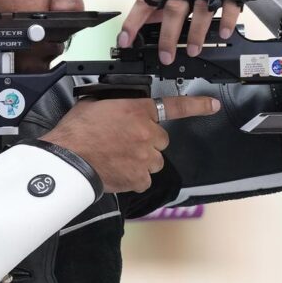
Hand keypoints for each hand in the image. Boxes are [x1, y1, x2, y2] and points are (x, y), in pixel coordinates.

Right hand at [39, 96, 219, 192]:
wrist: (68, 157)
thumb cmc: (77, 131)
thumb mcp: (96, 103)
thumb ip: (117, 103)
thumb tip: (121, 107)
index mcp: (138, 109)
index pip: (175, 105)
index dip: (197, 105)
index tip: (213, 105)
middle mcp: (147, 132)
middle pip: (160, 140)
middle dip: (146, 141)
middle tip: (124, 142)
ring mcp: (145, 157)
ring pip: (154, 160)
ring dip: (142, 160)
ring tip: (119, 158)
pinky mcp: (139, 178)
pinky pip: (144, 178)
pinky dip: (134, 177)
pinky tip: (118, 171)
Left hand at [118, 0, 281, 63]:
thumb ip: (158, 1)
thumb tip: (140, 24)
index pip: (146, 0)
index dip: (134, 21)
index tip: (125, 41)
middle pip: (174, 8)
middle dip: (168, 35)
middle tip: (165, 56)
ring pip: (201, 7)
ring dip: (196, 32)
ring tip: (192, 51)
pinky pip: (229, 2)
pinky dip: (227, 19)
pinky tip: (223, 33)